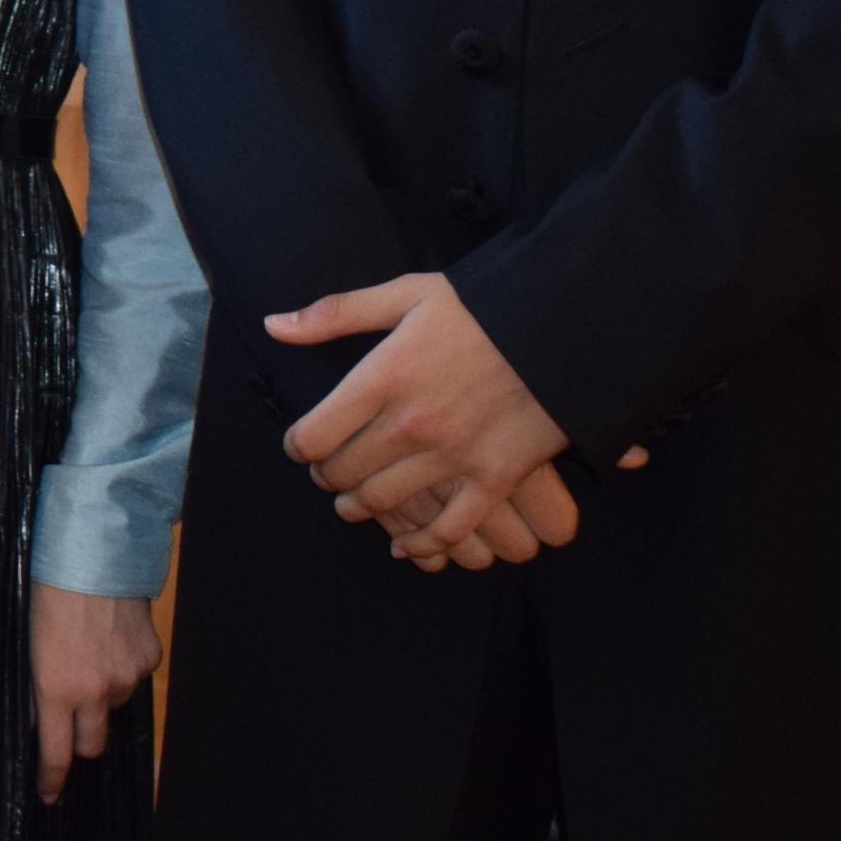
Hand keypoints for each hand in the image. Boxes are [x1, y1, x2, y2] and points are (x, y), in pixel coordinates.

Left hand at [26, 582, 159, 803]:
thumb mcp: (30, 646)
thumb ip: (39, 688)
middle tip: (71, 723)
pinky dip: (123, 668)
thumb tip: (41, 720)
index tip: (49, 796)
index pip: (55, 753)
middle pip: (92, 744)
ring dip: (102, 695)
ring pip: (114, 706)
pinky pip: (135, 677)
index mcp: (56, 690)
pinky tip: (112, 639)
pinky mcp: (150, 659)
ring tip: (90, 654)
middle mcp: (96, 692)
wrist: (96, 556)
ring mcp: (128, 677)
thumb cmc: (49, 596)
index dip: (51, 779)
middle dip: (80, 740)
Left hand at [274, 272, 583, 564]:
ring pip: (384, 503)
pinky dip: (423, 543)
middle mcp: (411, 424)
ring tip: (355, 502)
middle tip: (329, 473)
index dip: (299, 447)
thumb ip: (335, 314)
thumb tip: (274, 326)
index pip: (313, 436)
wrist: (567, 326)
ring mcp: (453, 456)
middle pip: (343, 473)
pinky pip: (449, 528)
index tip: (303, 445)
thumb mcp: (406, 295)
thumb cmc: (483, 306)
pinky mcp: (495, 478)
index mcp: (382, 378)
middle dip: (327, 477)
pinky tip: (408, 545)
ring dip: (361, 508)